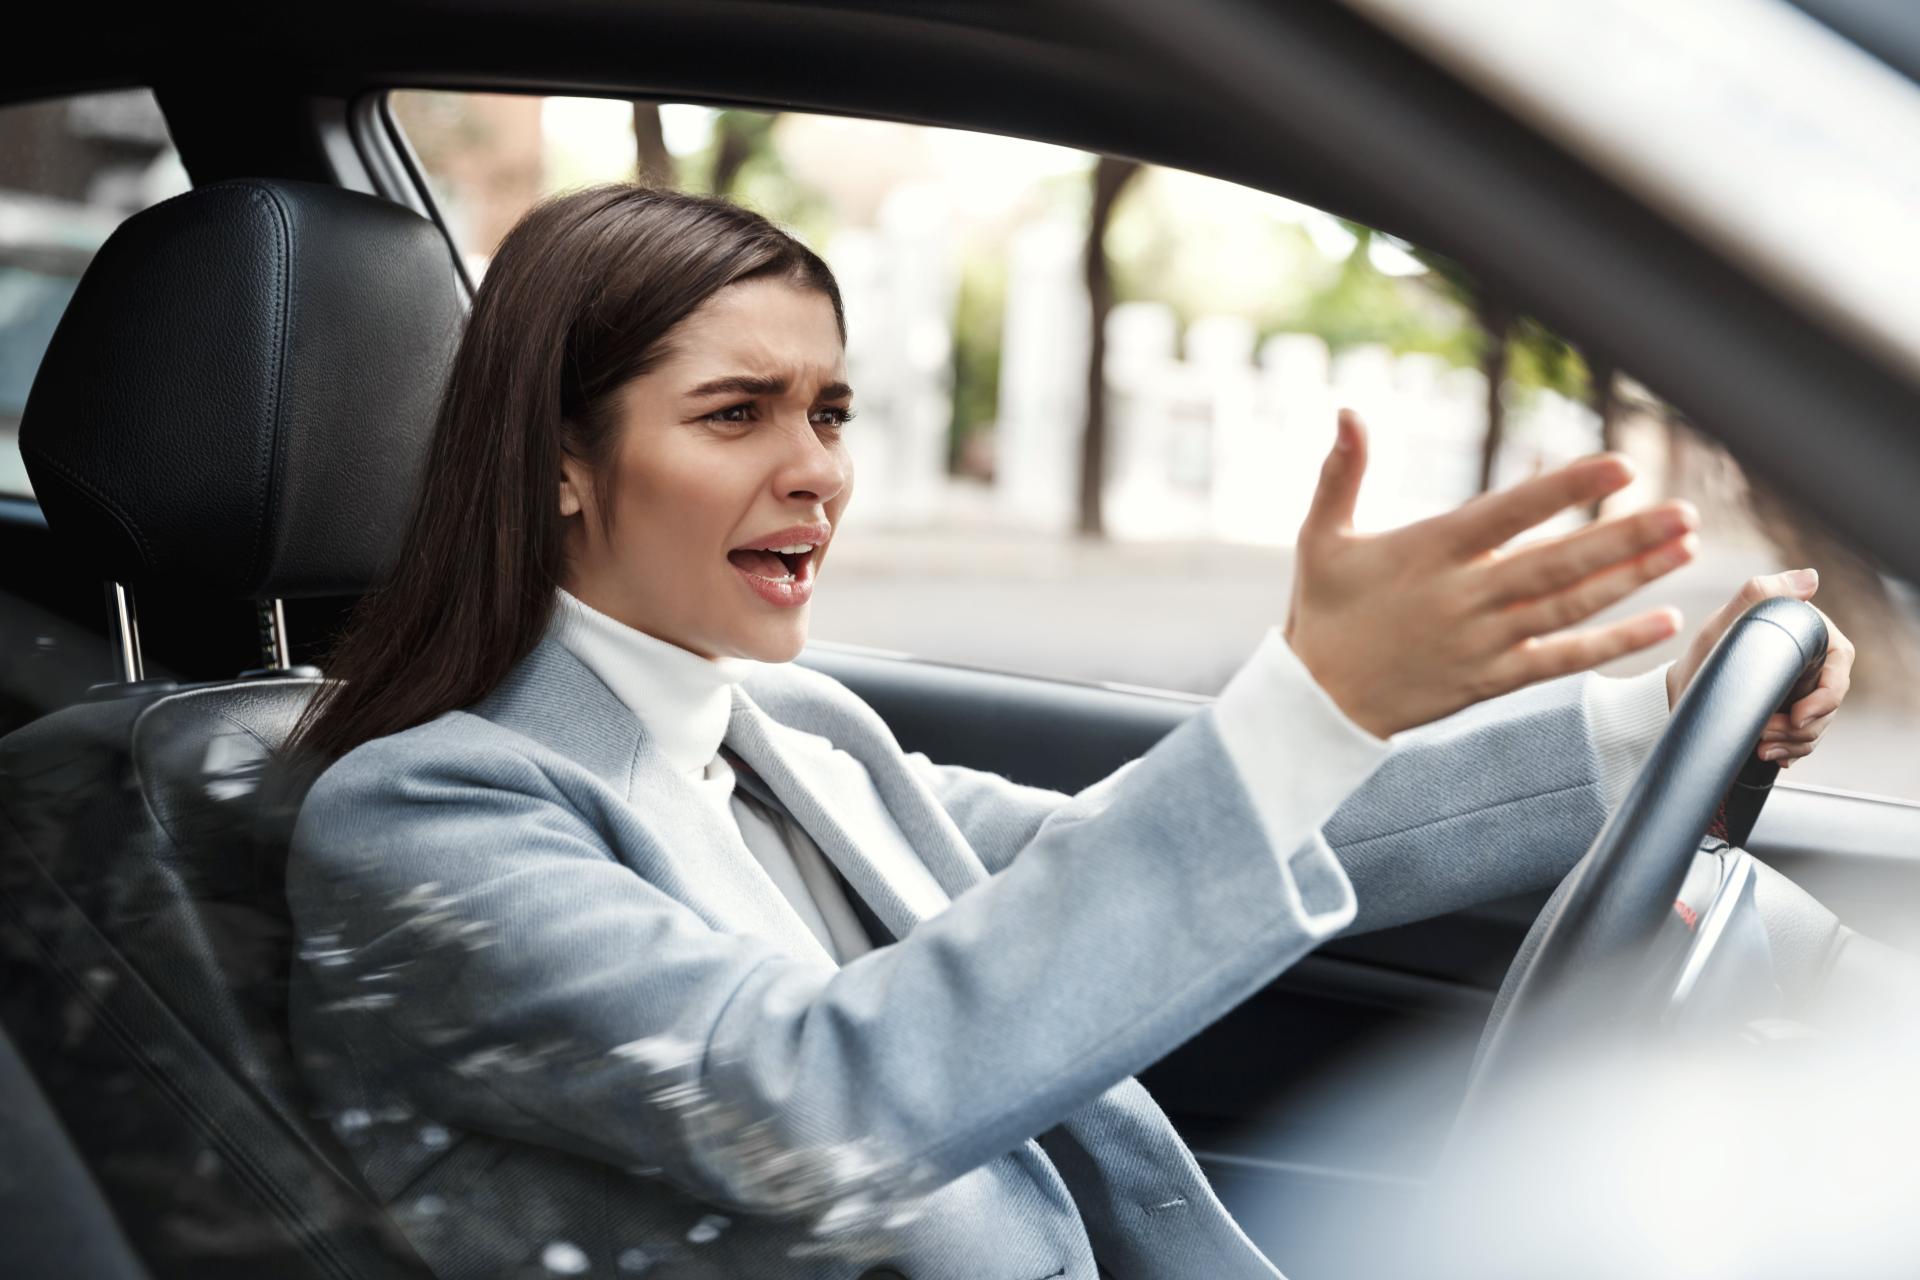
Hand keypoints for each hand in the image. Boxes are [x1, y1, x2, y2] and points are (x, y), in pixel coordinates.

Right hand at [1286, 408, 1698, 737]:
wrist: (1315, 704)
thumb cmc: (1322, 614)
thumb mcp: (1320, 538)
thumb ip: (1340, 473)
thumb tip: (1346, 412)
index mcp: (1429, 551)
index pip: (1510, 513)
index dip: (1566, 488)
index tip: (1621, 466)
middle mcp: (1463, 596)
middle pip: (1557, 563)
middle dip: (1625, 536)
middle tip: (1683, 512)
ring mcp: (1481, 641)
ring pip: (1569, 607)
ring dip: (1632, 578)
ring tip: (1685, 549)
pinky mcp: (1490, 680)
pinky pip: (1561, 660)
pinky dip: (1612, 644)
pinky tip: (1660, 623)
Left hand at [1664, 569, 1854, 766]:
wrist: (1682, 691)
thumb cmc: (1705, 651)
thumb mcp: (1726, 623)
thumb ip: (1761, 594)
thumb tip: (1810, 578)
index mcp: (1807, 635)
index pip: (1839, 665)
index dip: (1827, 695)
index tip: (1798, 716)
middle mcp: (1811, 663)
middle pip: (1831, 702)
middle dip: (1802, 728)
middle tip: (1765, 735)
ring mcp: (1803, 692)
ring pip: (1818, 726)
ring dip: (1793, 743)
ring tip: (1760, 747)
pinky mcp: (1790, 717)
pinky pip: (1803, 741)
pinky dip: (1789, 752)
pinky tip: (1768, 754)